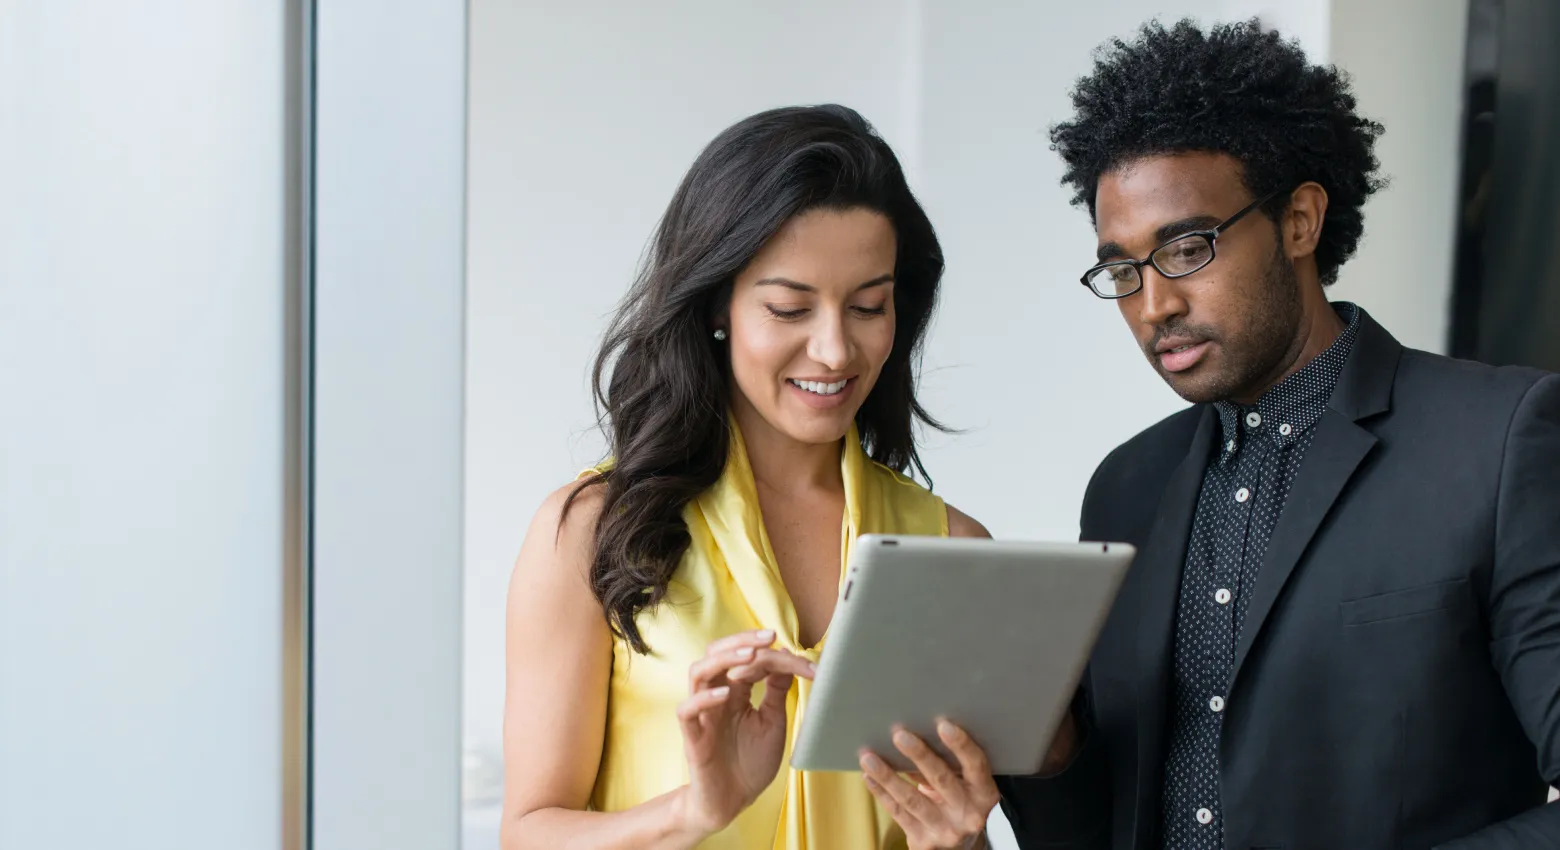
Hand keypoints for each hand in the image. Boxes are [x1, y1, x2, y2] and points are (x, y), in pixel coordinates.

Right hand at [674, 629, 814, 837]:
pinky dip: (705, 698)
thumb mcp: (772, 722)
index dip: (773, 654)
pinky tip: (727, 694)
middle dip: (741, 639)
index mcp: (734, 693)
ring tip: (750, 655)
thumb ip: (775, 691)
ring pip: (698, 673)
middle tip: (769, 636)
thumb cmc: (749, 764)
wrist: (732, 803)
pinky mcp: (693, 738)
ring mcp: (702, 716)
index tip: (806, 661)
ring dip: (723, 659)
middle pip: (715, 653)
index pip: (747, 659)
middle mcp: (715, 697)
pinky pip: (687, 711)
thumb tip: (787, 657)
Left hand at [860, 719, 998, 849]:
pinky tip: (870, 777)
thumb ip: (948, 765)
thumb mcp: (965, 786)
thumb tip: (916, 735)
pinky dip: (882, 793)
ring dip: (887, 776)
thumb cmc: (959, 802)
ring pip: (912, 799)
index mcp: (984, 794)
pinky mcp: (923, 842)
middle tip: (900, 735)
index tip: (943, 725)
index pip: (976, 766)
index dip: (961, 745)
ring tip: (869, 758)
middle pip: (941, 780)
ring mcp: (946, 831)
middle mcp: (969, 814)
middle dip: (919, 755)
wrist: (959, 847)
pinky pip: (898, 813)